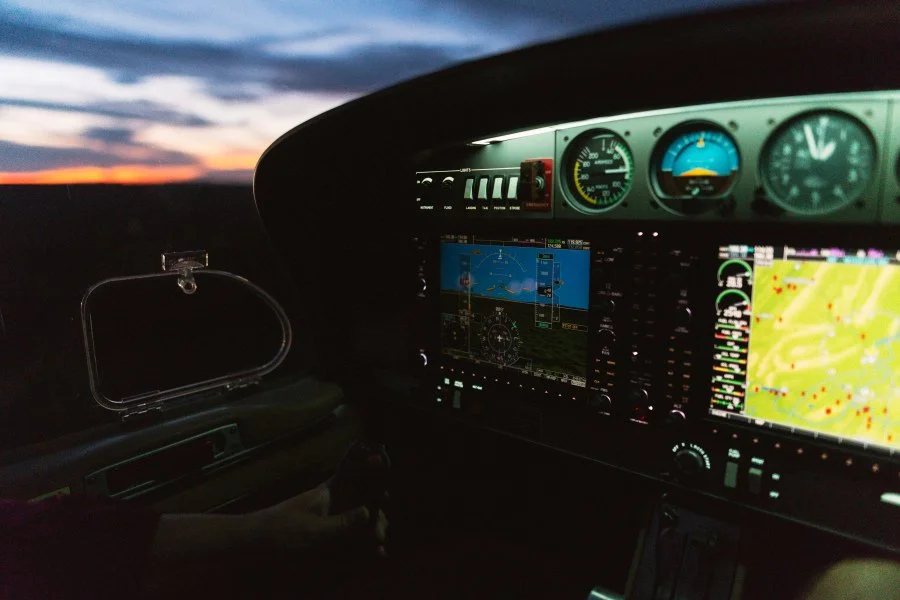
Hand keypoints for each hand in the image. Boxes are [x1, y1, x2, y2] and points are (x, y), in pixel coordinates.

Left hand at [252, 482, 387, 556]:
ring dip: (369, 530)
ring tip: (379, 546)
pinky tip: (371, 552)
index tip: (386, 490)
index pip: (354, 475)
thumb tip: (369, 511)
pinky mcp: (323, 533)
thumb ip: (342, 523)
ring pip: (355, 519)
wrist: (253, 544)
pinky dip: (359, 541)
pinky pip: (346, 533)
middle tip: (382, 533)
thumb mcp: (313, 530)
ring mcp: (327, 517)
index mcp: (328, 491)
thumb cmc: (281, 531)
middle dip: (375, 515)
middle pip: (360, 501)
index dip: (371, 476)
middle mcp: (330, 501)